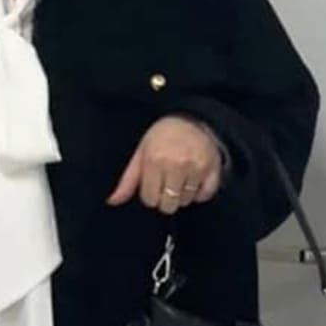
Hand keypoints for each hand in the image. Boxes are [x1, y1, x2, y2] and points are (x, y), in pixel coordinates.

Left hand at [107, 117, 223, 216]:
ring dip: (182, 195)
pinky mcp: (213, 170)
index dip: (150, 195)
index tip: (153, 184)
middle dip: (165, 199)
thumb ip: (127, 179)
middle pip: (168, 205)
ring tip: (180, 178)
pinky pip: (205, 196)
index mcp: (155, 160)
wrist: (194, 120)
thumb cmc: (163, 136)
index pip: (150, 199)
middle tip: (166, 184)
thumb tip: (112, 201)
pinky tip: (193, 181)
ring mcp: (197, 168)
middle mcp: (176, 165)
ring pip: (186, 202)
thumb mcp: (141, 152)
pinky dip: (199, 193)